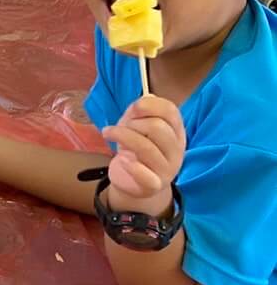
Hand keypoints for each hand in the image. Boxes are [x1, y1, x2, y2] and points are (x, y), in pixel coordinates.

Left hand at [102, 95, 185, 211]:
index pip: (171, 111)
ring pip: (146, 147)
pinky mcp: (154, 185)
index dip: (149, 105)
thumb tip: (147, 98)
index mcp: (176, 132)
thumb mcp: (136, 125)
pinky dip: (130, 165)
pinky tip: (122, 160)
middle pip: (158, 127)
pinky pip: (144, 174)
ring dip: (121, 136)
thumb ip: (139, 111)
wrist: (134, 182)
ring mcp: (167, 169)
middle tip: (121, 127)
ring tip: (108, 134)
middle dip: (133, 123)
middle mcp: (176, 150)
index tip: (134, 108)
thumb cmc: (136, 149)